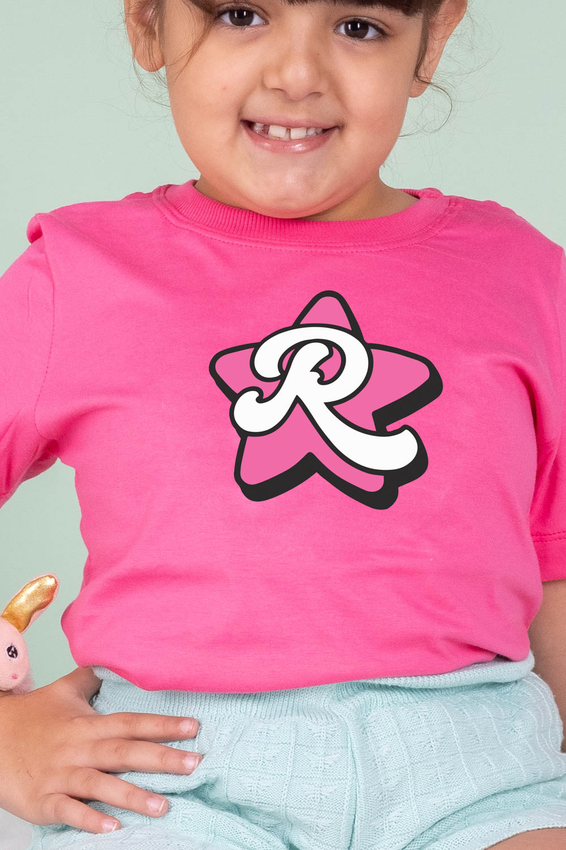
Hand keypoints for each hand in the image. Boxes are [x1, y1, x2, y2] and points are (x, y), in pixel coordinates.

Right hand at [0, 666, 201, 834]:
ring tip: (163, 806)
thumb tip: (117, 659)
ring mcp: (60, 775)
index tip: (194, 728)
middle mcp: (78, 749)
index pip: (131, 722)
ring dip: (131, 795)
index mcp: (87, 724)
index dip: (162, 724)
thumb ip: (93, 677)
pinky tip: (112, 830)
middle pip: (123, 752)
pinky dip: (89, 820)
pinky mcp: (43, 801)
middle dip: (160, 758)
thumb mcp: (63, 691)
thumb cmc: (30, 717)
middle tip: (195, 764)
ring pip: (100, 784)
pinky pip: (68, 811)